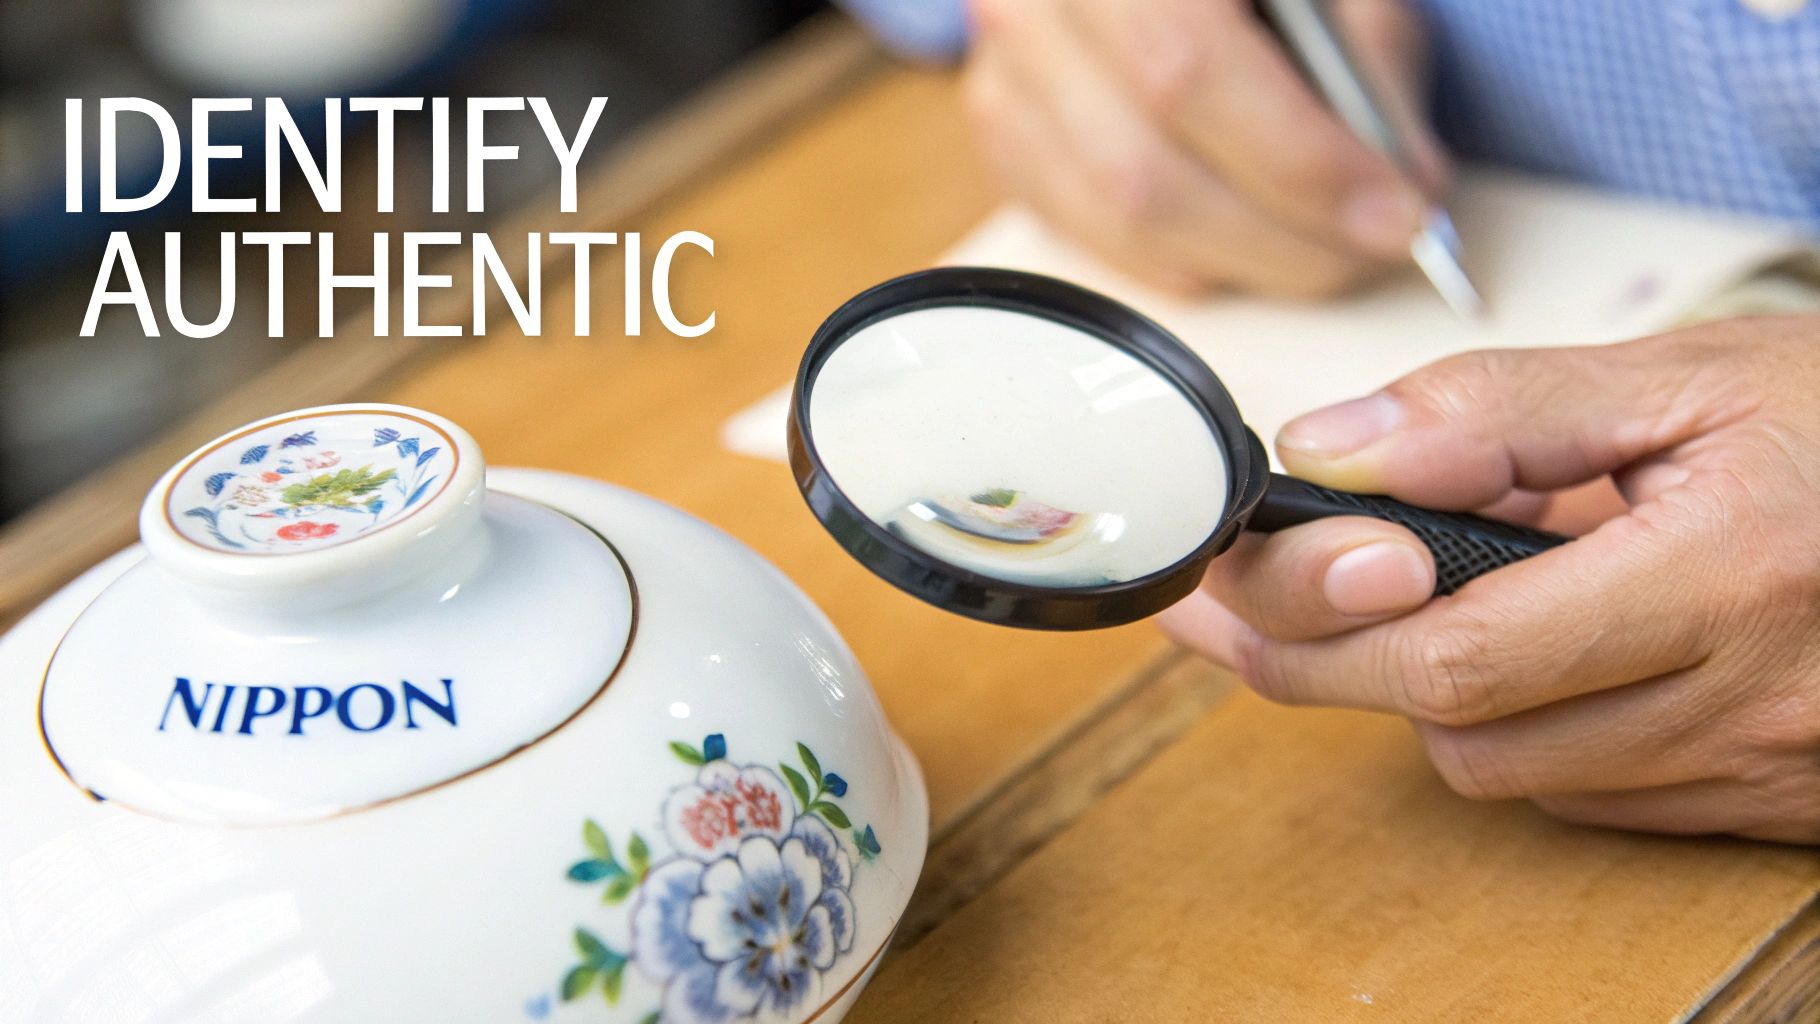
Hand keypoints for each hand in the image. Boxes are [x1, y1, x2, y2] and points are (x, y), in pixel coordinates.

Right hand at [962, 0, 1445, 296]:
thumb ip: (1363, 58)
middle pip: (1146, 170)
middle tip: (1372, 248)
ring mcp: (1002, 75)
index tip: (1398, 213)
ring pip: (1117, 216)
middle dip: (1282, 236)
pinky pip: (1092, 235)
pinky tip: (1247, 238)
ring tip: (1324, 250)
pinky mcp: (1005, 132)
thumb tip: (1400, 185)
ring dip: (1241, 258)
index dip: (1303, 163)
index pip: (1189, 73)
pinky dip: (1184, 256)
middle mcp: (1031, 7)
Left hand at [1158, 315, 1819, 843]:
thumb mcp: (1690, 375)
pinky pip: (1584, 794)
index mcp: (1729, 576)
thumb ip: (1498, 410)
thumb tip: (1327, 448)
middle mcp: (1746, 701)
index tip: (1235, 568)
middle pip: (1461, 732)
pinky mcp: (1759, 803)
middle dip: (1330, 661)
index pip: (1459, 650)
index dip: (1319, 616)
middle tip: (1254, 593)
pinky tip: (1525, 643)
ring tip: (1424, 587)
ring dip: (1430, 690)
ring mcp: (1756, 770)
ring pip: (1508, 772)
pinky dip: (1518, 724)